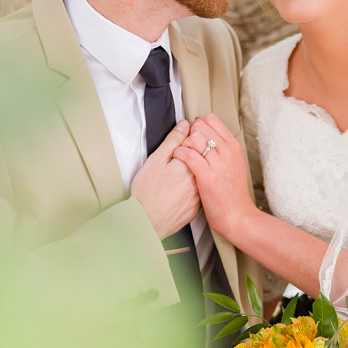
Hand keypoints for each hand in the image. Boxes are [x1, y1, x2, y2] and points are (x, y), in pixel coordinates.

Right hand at [131, 120, 200, 236]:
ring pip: (200, 175)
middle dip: (190, 156)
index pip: (197, 143)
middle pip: (200, 158)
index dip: (185, 142)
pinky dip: (190, 188)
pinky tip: (177, 191)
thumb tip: (185, 125)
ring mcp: (200, 193)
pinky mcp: (197, 206)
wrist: (147, 222)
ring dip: (191, 172)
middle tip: (172, 164)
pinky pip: (198, 190)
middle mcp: (199, 178)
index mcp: (190, 163)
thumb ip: (173, 141)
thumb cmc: (147, 193)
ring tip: (172, 179)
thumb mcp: (156, 160)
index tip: (175, 148)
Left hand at [173, 115, 254, 236]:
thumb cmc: (232, 194)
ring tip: (182, 154)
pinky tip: (178, 159)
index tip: (193, 134)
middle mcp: (227, 152)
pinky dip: (179, 154)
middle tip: (186, 146)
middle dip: (189, 133)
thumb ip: (222, 149)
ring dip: (183, 144)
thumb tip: (208, 135)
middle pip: (201, 126)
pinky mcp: (207, 176)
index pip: (212, 120)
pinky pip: (188, 155)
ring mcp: (218, 163)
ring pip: (194, 138)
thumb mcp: (234, 164)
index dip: (198, 124)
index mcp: (233, 147)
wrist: (237, 216)